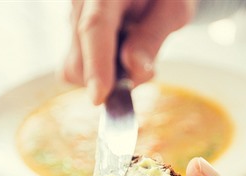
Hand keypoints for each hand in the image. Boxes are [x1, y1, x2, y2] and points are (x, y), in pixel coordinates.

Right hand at [61, 0, 195, 104]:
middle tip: (146, 67)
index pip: (94, 27)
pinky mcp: (73, 36)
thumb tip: (133, 67)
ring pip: (77, 69)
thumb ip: (153, 36)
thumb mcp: (172, 8)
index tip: (100, 96)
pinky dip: (102, 71)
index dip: (96, 65)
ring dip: (108, 76)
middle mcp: (81, 4)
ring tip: (135, 53)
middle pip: (79, 60)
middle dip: (111, 78)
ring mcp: (73, 21)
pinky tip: (121, 53)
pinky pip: (80, 68)